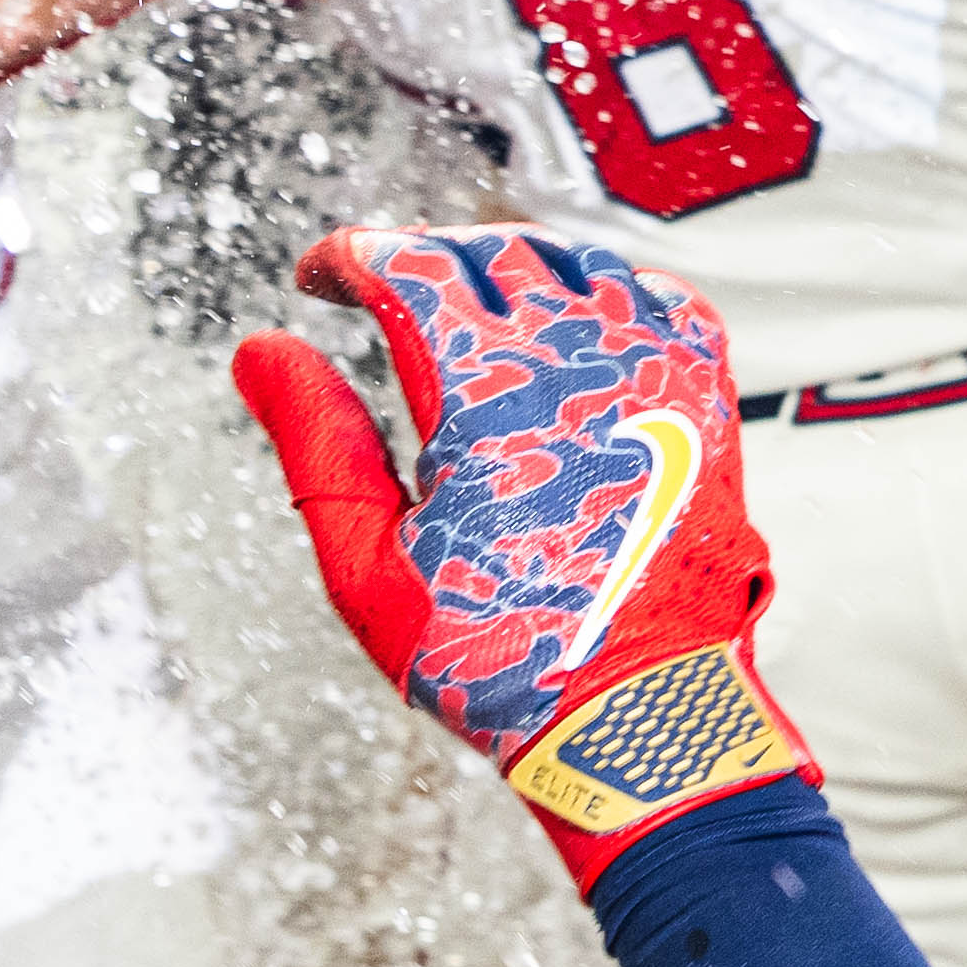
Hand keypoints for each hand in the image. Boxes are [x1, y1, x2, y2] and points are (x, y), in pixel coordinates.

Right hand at [230, 226, 811, 881]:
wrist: (638, 714)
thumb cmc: (495, 658)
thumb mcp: (369, 564)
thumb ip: (314, 442)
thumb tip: (261, 350)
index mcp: (485, 394)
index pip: (409, 264)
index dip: (352, 255)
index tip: (320, 276)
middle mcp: (578, 361)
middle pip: (488, 251)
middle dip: (422, 256)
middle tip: (379, 293)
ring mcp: (654, 372)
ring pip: (574, 261)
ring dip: (508, 267)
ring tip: (462, 310)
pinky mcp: (705, 398)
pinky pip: (655, 297)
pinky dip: (600, 290)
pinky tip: (565, 329)